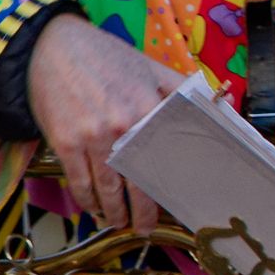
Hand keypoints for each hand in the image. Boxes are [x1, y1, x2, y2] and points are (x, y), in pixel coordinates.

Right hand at [26, 14, 186, 233]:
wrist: (53, 46)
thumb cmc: (107, 57)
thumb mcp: (152, 68)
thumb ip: (184, 90)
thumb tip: (221, 104)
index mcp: (150, 110)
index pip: (169, 159)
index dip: (171, 185)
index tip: (176, 202)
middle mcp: (123, 128)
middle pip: (138, 181)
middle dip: (142, 211)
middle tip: (144, 228)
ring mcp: (92, 137)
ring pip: (107, 187)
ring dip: (114, 210)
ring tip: (120, 223)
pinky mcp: (66, 141)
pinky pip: (79, 179)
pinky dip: (87, 198)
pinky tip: (94, 208)